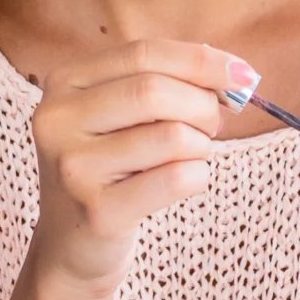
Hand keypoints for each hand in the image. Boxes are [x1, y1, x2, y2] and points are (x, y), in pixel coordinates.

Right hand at [26, 40, 251, 293]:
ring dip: (200, 148)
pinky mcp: (97, 211)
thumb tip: (234, 74)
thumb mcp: (123, 115)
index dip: (200, 60)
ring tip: (189, 160)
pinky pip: (176, 179)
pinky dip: (198, 177)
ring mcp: (72, 167)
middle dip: (203, 107)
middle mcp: (57, 120)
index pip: (143, 53)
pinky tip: (186, 182)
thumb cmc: (113, 169)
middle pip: (155, 91)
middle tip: (212, 127)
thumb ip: (168, 83)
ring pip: (172, 136)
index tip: (242, 74)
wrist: (73, 246)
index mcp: (64, 83)